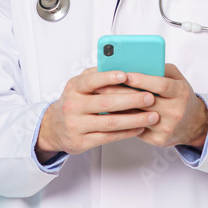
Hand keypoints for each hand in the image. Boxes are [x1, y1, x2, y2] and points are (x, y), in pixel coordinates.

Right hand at [36, 67, 159, 158]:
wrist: (55, 127)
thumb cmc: (75, 101)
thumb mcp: (79, 85)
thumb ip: (97, 75)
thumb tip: (123, 65)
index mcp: (74, 87)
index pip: (91, 80)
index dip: (108, 77)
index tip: (126, 75)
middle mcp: (73, 106)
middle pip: (106, 103)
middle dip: (131, 100)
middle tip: (150, 97)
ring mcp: (76, 125)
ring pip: (110, 122)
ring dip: (134, 119)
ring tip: (152, 116)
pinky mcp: (81, 142)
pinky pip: (109, 137)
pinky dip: (127, 132)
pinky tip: (140, 128)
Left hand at [95, 63, 207, 148]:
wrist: (194, 124)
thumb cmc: (180, 96)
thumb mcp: (177, 78)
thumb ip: (160, 69)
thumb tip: (138, 63)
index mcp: (180, 93)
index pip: (161, 85)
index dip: (142, 80)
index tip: (125, 74)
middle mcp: (175, 111)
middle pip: (145, 101)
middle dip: (121, 93)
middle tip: (101, 86)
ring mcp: (166, 127)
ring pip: (136, 117)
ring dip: (117, 108)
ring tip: (100, 99)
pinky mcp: (158, 140)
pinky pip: (135, 129)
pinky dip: (122, 120)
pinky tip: (109, 113)